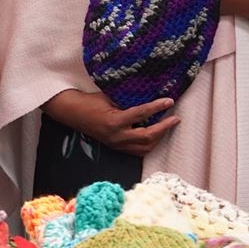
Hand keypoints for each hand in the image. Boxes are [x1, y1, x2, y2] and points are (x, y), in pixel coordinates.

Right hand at [60, 88, 180, 154]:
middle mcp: (117, 136)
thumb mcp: (110, 97)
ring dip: (158, 137)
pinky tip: (154, 135)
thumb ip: (129, 101)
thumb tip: (149, 97)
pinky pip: (137, 150)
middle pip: (148, 137)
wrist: (74, 114)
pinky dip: (148, 143)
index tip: (169, 101)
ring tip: (166, 126)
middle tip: (175, 119)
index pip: (142, 114)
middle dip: (164, 128)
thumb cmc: (91, 101)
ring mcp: (117, 144)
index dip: (157, 107)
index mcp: (115, 121)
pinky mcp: (116, 147)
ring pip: (144, 147)